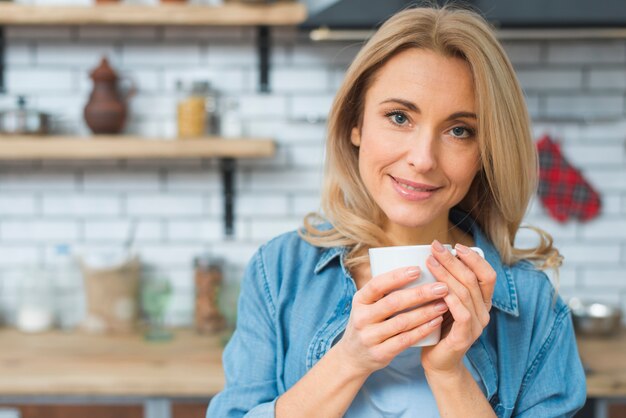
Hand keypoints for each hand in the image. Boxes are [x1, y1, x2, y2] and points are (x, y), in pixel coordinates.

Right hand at [335, 266, 449, 376]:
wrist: (353, 357)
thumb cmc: (368, 323)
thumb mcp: (367, 305)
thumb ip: (384, 291)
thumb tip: (416, 266)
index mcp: (359, 300)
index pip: (377, 284)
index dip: (397, 276)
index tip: (418, 269)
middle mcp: (362, 318)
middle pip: (393, 302)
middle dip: (420, 294)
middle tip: (441, 287)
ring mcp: (370, 337)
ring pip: (402, 322)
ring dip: (426, 312)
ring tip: (444, 304)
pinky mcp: (379, 353)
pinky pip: (405, 340)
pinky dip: (422, 330)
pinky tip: (436, 323)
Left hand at [421, 241, 495, 377]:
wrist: (437, 362)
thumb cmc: (438, 326)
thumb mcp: (444, 301)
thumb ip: (446, 283)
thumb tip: (433, 255)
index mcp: (481, 301)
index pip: (487, 274)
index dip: (473, 258)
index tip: (455, 245)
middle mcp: (483, 311)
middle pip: (473, 279)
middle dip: (454, 260)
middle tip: (435, 248)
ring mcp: (477, 325)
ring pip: (466, 293)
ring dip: (447, 274)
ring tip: (430, 262)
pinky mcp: (466, 337)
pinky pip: (462, 313)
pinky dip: (451, 298)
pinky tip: (438, 288)